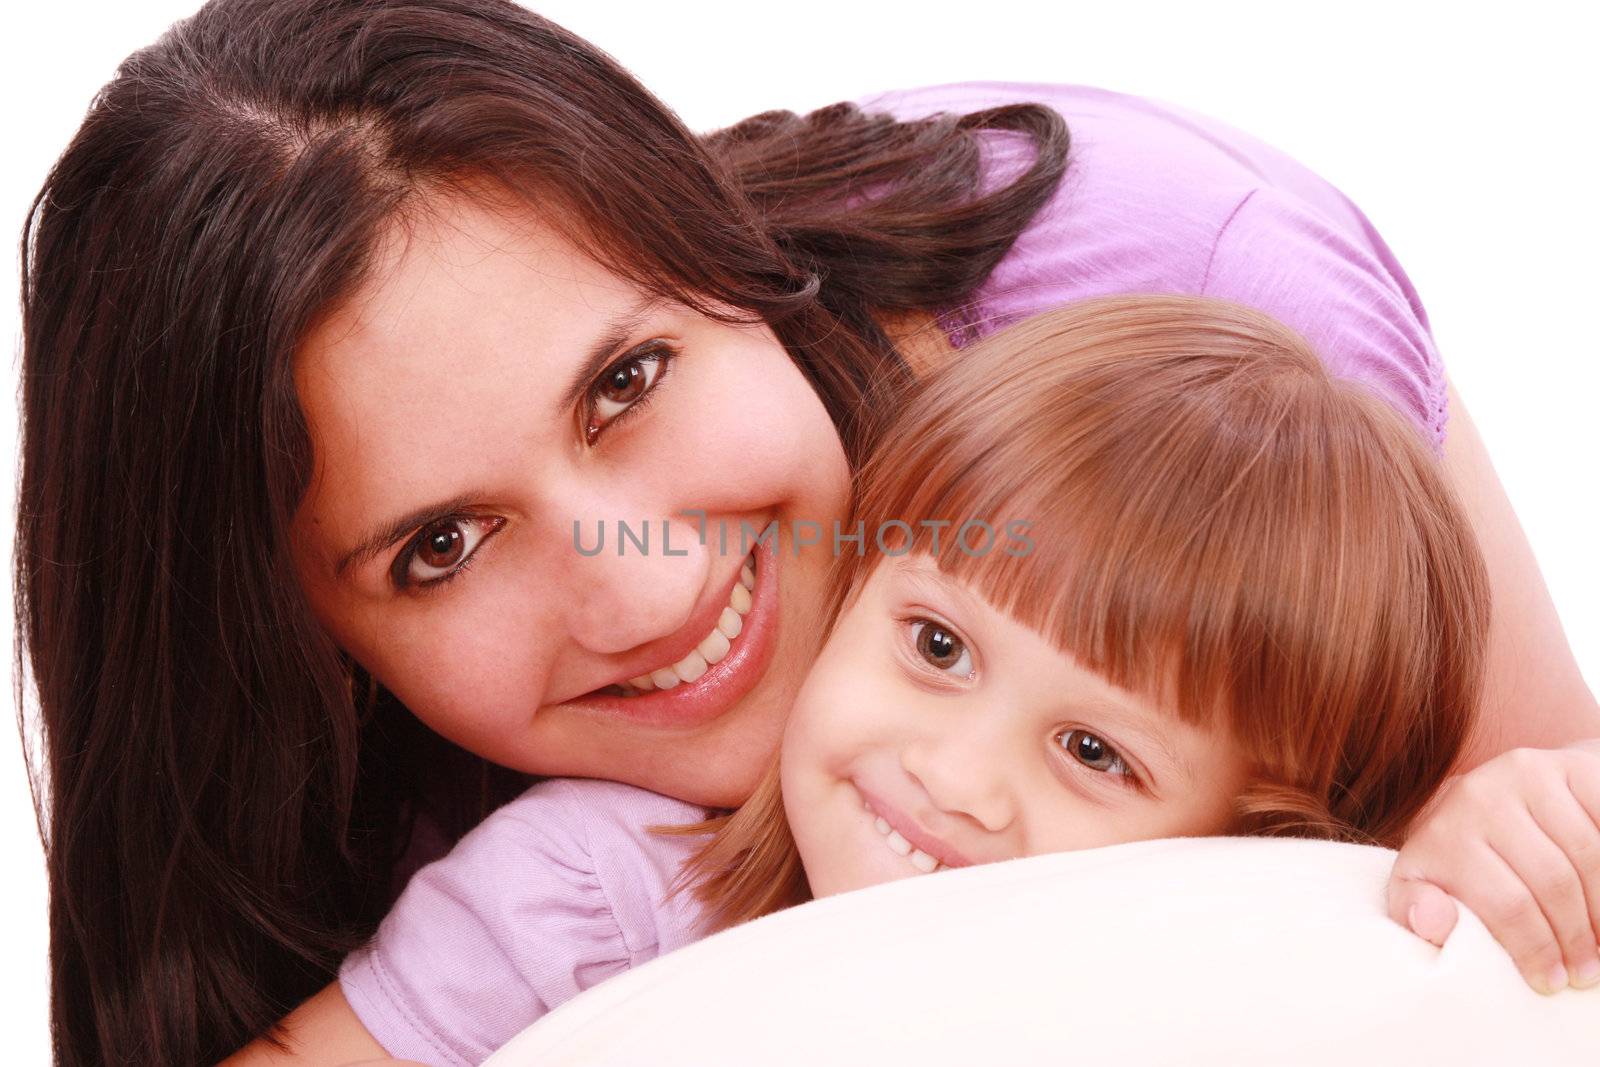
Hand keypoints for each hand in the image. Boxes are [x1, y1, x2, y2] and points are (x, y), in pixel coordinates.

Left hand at [1386, 740, 1599, 992]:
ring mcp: (1528, 775)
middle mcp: (1480, 796)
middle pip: (1554, 883)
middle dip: (1577, 939)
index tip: (1550, 982)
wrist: (1495, 799)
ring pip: (1590, 859)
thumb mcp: (1426, 885)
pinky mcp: (1570, 766)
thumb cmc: (1463, 860)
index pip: (1506, 904)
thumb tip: (1434, 920)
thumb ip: (1416, 910)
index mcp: (1442, 833)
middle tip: (1586, 973)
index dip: (1536, 950)